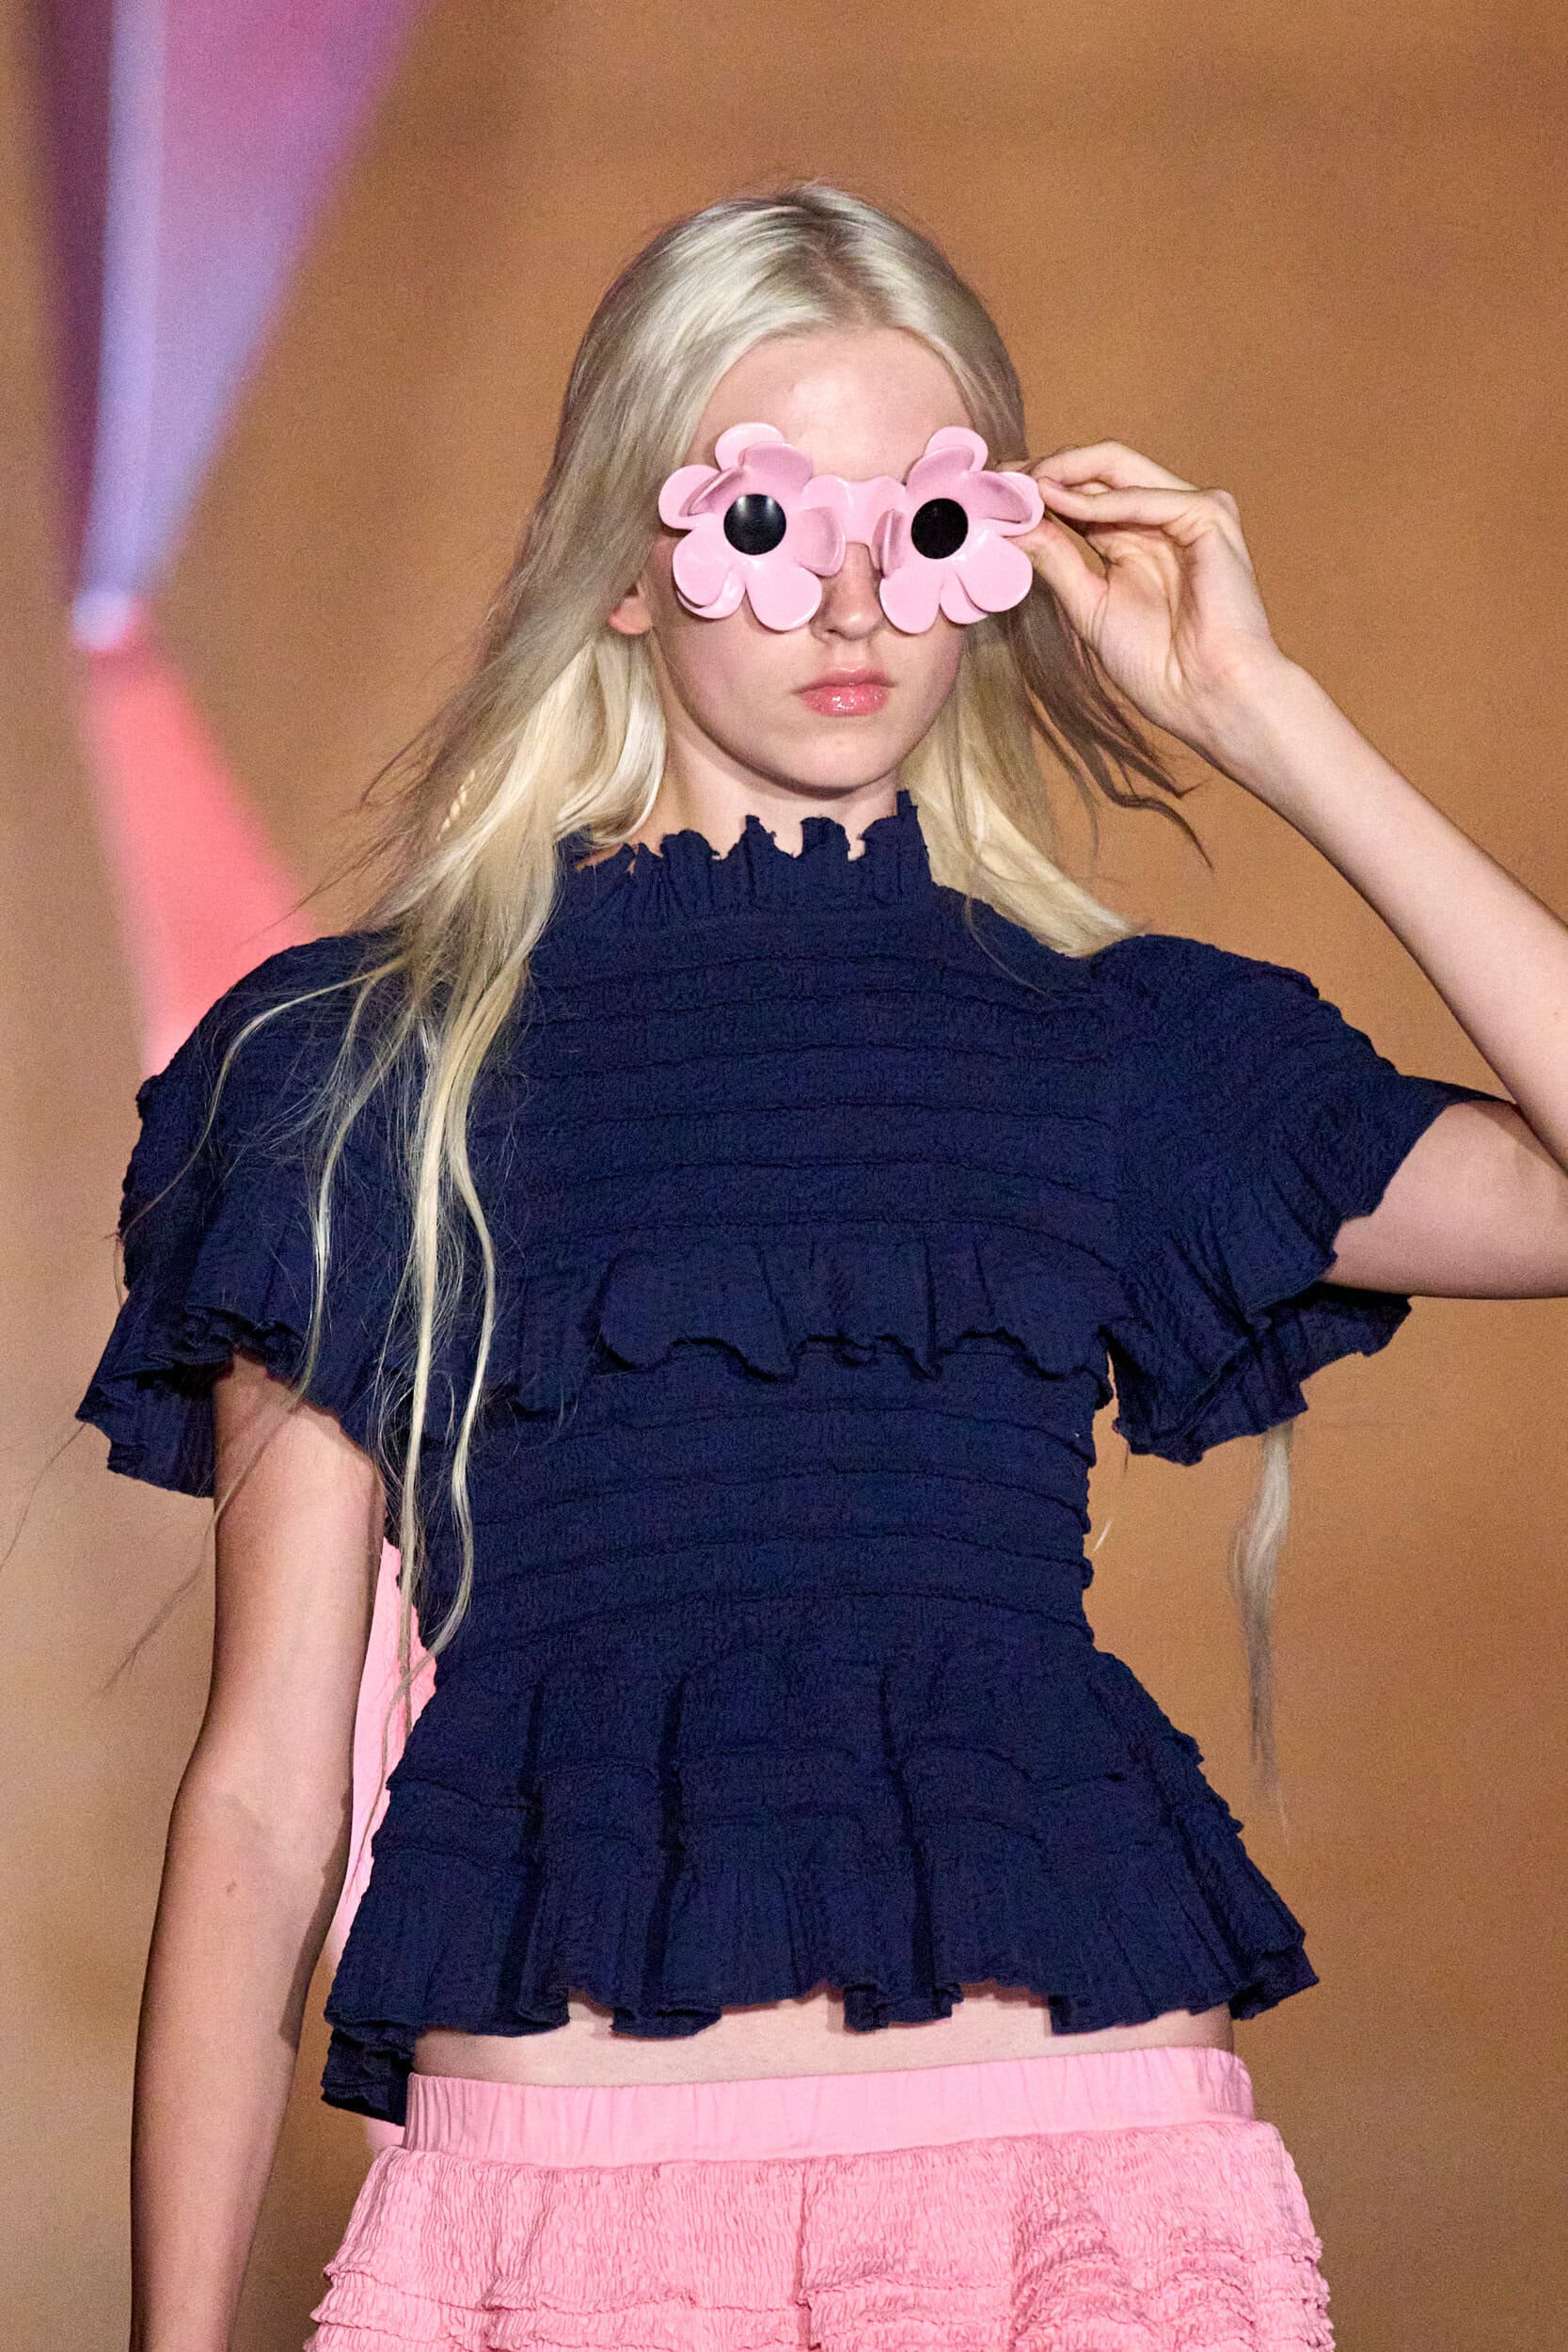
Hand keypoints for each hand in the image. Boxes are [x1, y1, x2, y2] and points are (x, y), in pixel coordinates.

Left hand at [1017, 441, 1290, 761]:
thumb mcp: (1089, 605)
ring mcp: (1188, 510)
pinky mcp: (1209, 517)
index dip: (1037, 484)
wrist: (1205, 697)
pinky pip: (1147, 496)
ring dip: (1065, 471)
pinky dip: (1101, 499)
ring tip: (1022, 485)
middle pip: (1097, 467)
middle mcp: (1160, 515)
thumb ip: (1056, 561)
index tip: (991, 489)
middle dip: (1044, 467)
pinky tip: (1063, 504)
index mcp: (1133, 535)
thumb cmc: (1158, 665)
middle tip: (999, 479)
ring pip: (1119, 464)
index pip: (1081, 490)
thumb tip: (1012, 527)